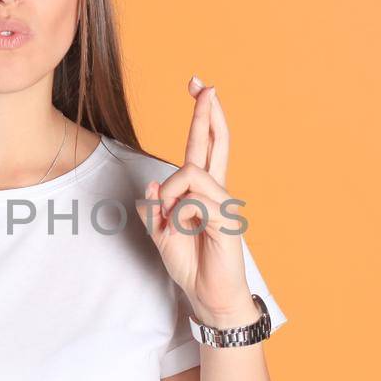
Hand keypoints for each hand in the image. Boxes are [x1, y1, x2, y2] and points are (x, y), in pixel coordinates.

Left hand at [136, 76, 257, 327]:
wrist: (209, 296)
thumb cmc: (190, 265)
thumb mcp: (160, 234)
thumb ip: (154, 208)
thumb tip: (153, 181)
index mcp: (200, 192)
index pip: (203, 146)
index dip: (202, 117)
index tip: (198, 87)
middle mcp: (216, 192)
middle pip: (214, 143)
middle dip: (206, 112)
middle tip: (204, 84)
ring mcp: (224, 205)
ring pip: (190, 174)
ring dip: (170, 197)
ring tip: (172, 224)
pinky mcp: (227, 221)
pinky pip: (193, 203)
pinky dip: (178, 217)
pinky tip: (184, 233)